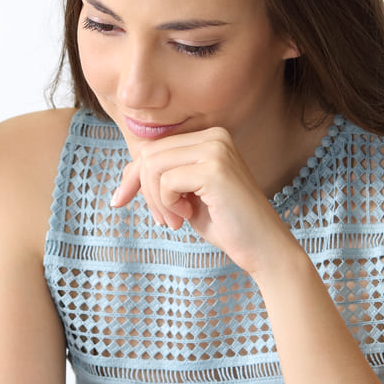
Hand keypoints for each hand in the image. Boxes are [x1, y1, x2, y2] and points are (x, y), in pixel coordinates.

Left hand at [109, 126, 297, 276]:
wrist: (263, 248)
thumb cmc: (226, 224)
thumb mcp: (186, 195)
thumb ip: (164, 177)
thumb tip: (128, 172)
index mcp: (210, 137)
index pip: (153, 147)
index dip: (132, 175)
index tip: (120, 200)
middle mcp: (215, 136)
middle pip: (149, 154)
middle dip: (143, 190)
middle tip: (162, 220)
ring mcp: (216, 149)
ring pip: (153, 166)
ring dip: (154, 200)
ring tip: (174, 221)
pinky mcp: (215, 169)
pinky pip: (166, 182)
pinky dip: (167, 204)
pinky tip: (186, 217)